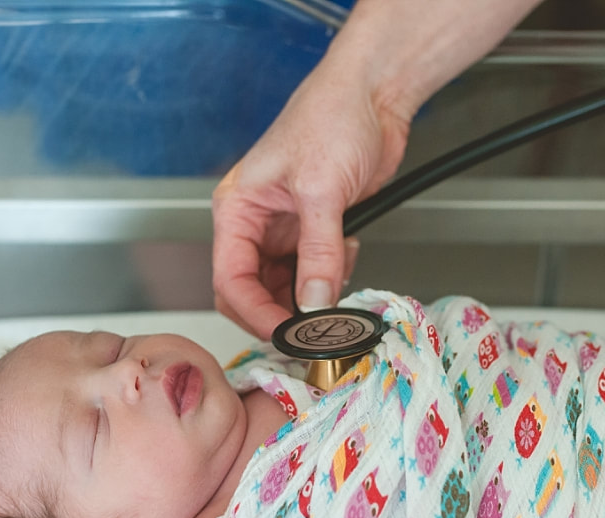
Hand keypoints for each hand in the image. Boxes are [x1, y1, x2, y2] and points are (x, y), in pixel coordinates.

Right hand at [212, 57, 410, 338]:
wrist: (374, 94)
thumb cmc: (332, 117)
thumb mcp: (321, 190)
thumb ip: (317, 254)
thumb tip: (313, 306)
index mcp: (237, 210)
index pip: (230, 280)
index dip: (256, 313)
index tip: (288, 335)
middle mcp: (257, 224)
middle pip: (254, 290)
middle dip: (282, 313)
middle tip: (313, 331)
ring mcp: (288, 230)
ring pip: (287, 287)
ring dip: (312, 297)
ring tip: (336, 288)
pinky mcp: (318, 230)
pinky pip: (317, 272)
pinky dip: (333, 277)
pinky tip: (348, 255)